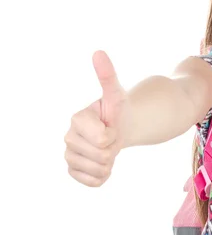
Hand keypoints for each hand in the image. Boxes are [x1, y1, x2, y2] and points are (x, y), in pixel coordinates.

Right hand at [64, 50, 130, 185]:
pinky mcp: (73, 171)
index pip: (103, 139)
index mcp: (77, 119)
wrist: (120, 127)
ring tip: (108, 147)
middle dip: (113, 147)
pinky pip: (94, 182)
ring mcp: (69, 155)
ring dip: (110, 161)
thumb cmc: (118, 109)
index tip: (110, 124)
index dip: (113, 134)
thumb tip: (98, 52)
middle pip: (101, 156)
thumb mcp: (117, 92)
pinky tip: (103, 162)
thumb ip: (107, 75)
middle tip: (111, 136)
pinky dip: (104, 175)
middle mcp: (68, 137)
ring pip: (99, 170)